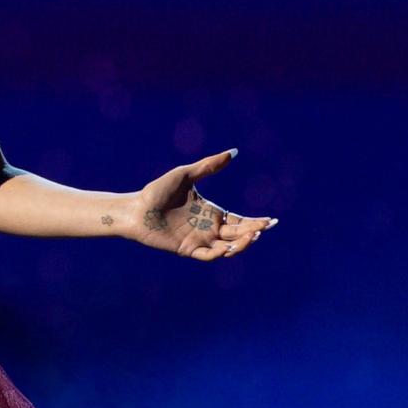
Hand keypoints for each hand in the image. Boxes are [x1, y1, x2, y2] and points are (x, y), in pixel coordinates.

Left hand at [130, 149, 277, 260]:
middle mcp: (209, 228)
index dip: (256, 222)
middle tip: (264, 227)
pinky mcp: (188, 250)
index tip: (271, 221)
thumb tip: (233, 152)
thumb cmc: (157, 191)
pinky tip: (230, 246)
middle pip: (238, 234)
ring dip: (242, 244)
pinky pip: (209, 255)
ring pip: (228, 248)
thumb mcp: (186, 174)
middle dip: (253, 232)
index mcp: (212, 213)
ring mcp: (199, 240)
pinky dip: (221, 253)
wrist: (136, 208)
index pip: (240, 221)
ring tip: (251, 235)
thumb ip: (208, 166)